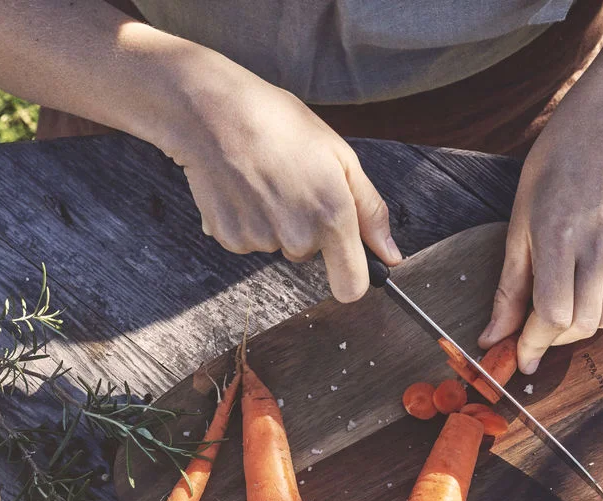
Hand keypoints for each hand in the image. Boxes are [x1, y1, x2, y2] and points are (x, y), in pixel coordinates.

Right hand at [165, 53, 400, 300]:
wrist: (211, 111)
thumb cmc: (278, 123)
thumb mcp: (340, 156)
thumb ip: (370, 211)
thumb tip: (391, 256)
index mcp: (332, 217)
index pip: (351, 287)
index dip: (352, 276)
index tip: (346, 261)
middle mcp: (297, 238)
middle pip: (309, 257)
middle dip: (306, 228)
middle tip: (291, 182)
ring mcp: (261, 241)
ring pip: (278, 245)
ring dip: (275, 221)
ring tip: (264, 179)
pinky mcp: (230, 239)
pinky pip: (249, 240)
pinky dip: (248, 219)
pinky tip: (242, 186)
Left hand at [480, 115, 602, 370]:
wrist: (597, 137)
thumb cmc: (548, 179)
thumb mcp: (517, 232)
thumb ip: (508, 292)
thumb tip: (492, 339)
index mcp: (559, 239)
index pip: (552, 315)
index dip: (534, 344)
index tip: (520, 359)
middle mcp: (597, 245)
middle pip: (580, 324)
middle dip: (553, 340)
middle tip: (535, 334)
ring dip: (578, 328)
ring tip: (559, 311)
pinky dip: (602, 311)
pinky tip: (583, 295)